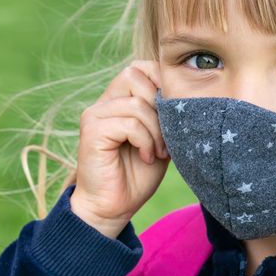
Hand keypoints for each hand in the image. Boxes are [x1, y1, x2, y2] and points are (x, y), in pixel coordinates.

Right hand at [68, 61, 169, 237]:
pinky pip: (129, 123)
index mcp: (118, 100)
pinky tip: (146, 157)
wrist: (112, 208)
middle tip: (166, 137)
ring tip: (158, 152)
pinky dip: (145, 141)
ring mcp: (95, 116)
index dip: (161, 82)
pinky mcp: (92, 131)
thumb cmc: (137, 175)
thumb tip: (183, 92)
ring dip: (156, 130)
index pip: (140, 68)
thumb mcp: (159, 138)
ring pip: (137, 104)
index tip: (174, 115)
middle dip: (160, 106)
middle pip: (135, 75)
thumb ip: (165, 114)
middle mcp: (104, 103)